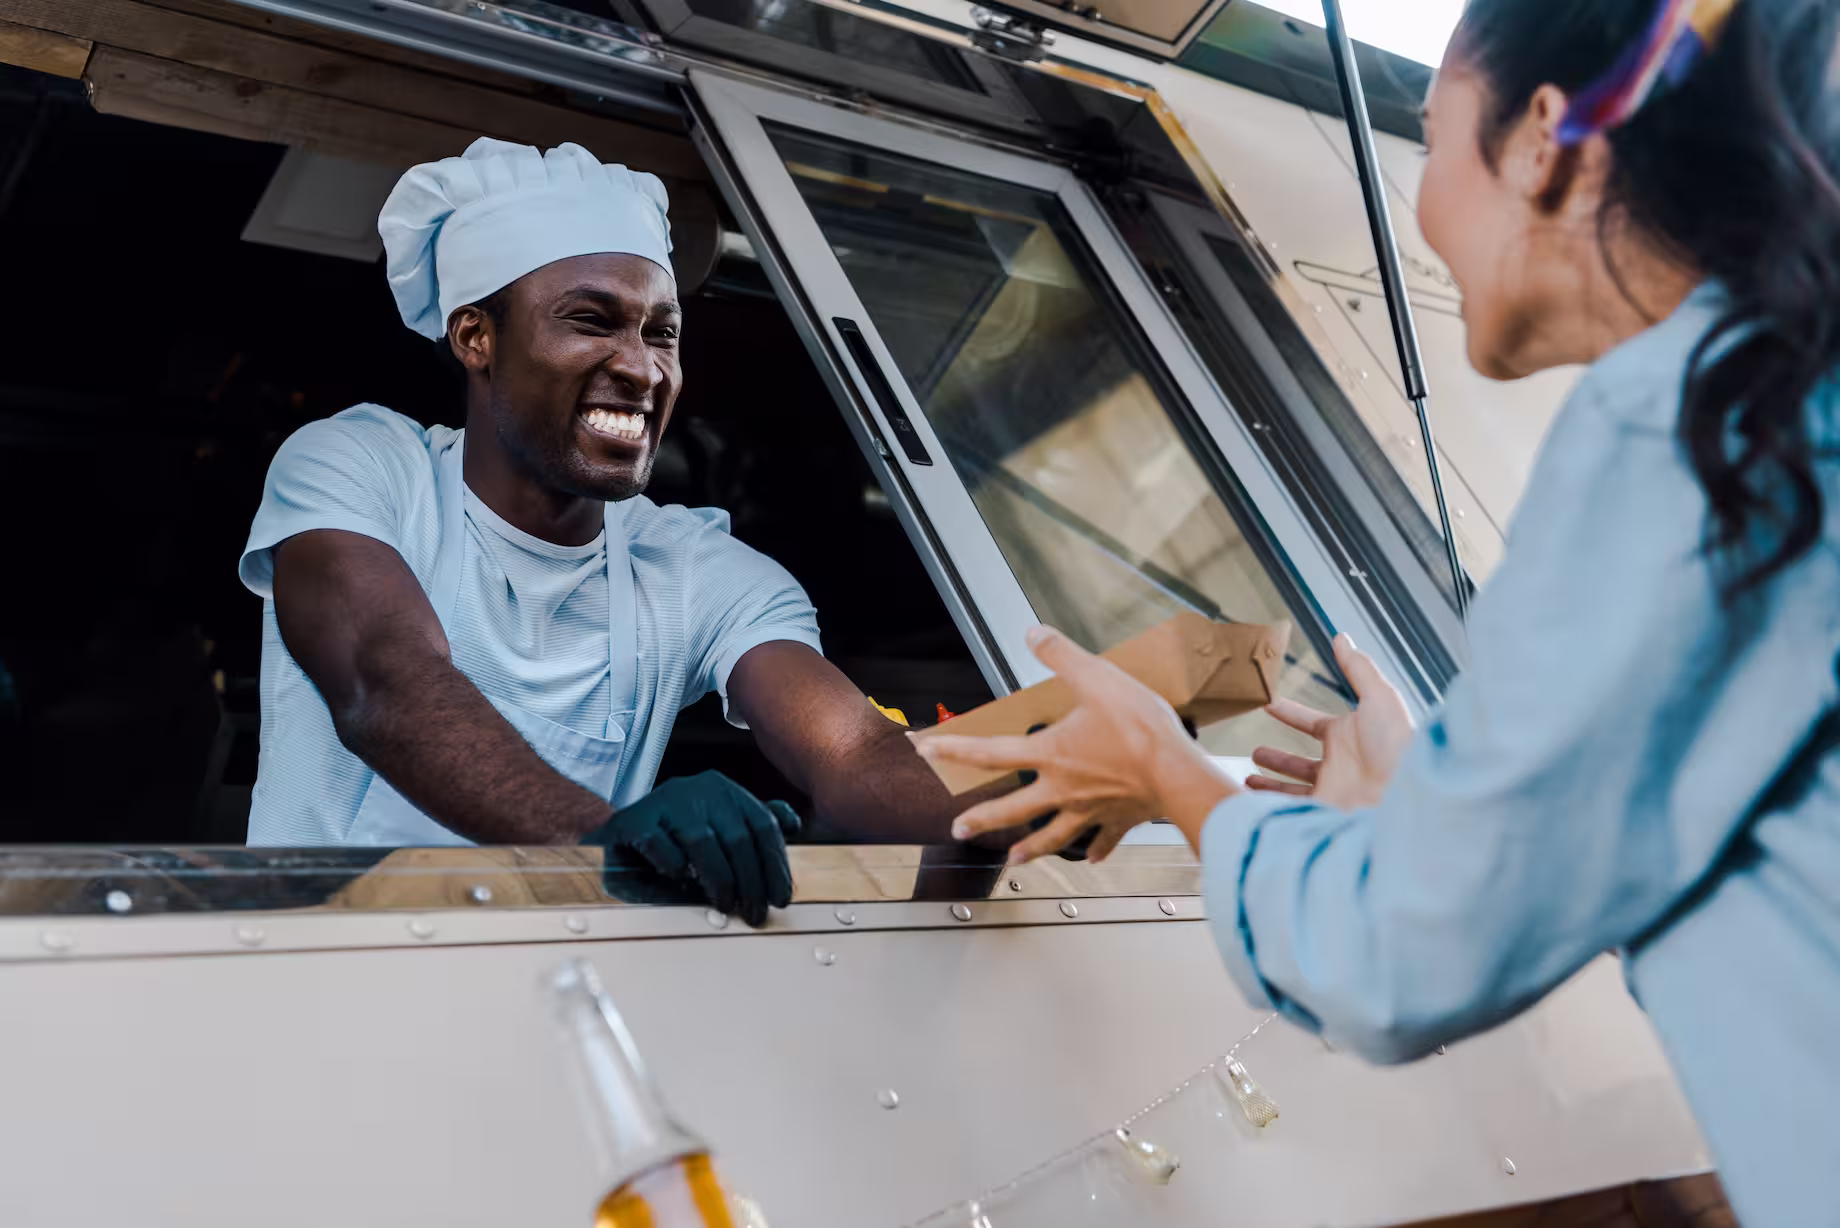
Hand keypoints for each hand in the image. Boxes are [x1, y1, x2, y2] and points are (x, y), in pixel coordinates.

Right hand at [584, 772, 799, 926]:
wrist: (618, 834)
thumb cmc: (675, 837)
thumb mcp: (718, 827)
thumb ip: (751, 826)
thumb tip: (792, 825)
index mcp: (724, 790)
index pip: (762, 825)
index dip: (776, 865)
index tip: (780, 898)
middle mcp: (697, 790)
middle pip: (737, 836)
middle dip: (751, 881)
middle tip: (754, 913)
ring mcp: (664, 801)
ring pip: (702, 841)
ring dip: (718, 879)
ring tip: (724, 905)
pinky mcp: (633, 820)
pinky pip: (658, 843)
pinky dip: (673, 865)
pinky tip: (681, 881)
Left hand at [913, 627, 1237, 862]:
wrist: (1179, 773)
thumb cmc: (1140, 728)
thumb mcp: (1097, 677)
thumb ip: (1061, 655)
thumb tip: (1031, 632)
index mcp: (1051, 754)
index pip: (991, 751)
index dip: (955, 749)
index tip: (927, 750)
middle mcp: (1064, 788)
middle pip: (1013, 808)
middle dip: (982, 818)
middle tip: (957, 829)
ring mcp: (1091, 809)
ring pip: (1053, 835)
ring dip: (1031, 848)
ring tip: (1013, 859)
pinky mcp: (1121, 820)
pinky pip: (1104, 839)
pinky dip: (1096, 849)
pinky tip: (1090, 857)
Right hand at [1247, 634, 1413, 809]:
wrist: (1406, 798)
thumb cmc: (1397, 747)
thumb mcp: (1380, 698)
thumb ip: (1358, 668)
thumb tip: (1342, 637)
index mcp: (1348, 737)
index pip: (1312, 724)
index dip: (1290, 713)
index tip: (1270, 704)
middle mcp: (1338, 765)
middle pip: (1300, 762)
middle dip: (1278, 758)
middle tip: (1256, 751)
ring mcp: (1330, 790)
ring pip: (1292, 788)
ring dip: (1271, 782)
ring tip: (1249, 777)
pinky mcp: (1321, 813)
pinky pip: (1289, 808)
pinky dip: (1269, 804)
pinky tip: (1253, 798)